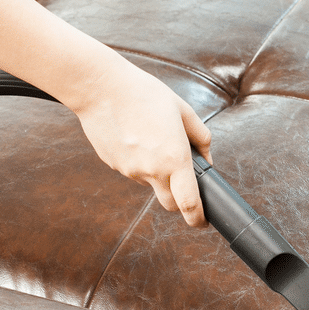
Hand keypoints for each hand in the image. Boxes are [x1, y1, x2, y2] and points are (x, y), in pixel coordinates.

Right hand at [71, 61, 212, 227]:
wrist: (101, 88)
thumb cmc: (143, 94)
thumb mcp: (183, 110)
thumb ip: (200, 137)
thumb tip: (207, 158)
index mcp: (174, 158)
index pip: (188, 203)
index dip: (197, 218)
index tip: (201, 221)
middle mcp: (152, 170)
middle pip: (170, 203)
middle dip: (179, 200)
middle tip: (182, 183)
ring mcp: (130, 170)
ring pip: (150, 183)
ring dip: (156, 173)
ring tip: (152, 139)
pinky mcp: (114, 165)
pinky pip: (132, 171)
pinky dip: (138, 162)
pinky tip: (135, 137)